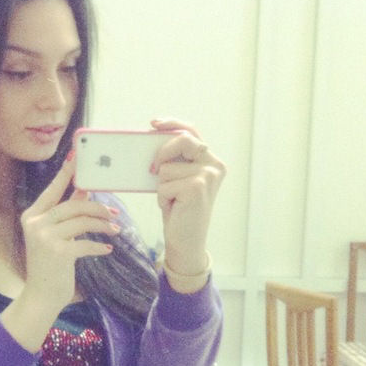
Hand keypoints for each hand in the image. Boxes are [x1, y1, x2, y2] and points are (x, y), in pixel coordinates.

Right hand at [19, 153, 118, 308]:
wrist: (40, 297)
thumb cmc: (49, 266)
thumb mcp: (55, 236)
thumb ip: (67, 213)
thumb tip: (84, 190)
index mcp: (32, 216)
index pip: (53, 189)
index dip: (67, 173)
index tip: (79, 157)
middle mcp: (35, 224)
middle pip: (73, 205)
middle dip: (98, 207)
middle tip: (114, 213)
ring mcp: (45, 238)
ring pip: (82, 221)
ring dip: (103, 225)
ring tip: (115, 231)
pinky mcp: (58, 253)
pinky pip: (85, 242)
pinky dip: (99, 246)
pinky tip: (107, 249)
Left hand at [150, 119, 225, 277]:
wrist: (187, 241)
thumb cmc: (180, 210)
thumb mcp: (177, 180)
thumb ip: (173, 160)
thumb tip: (151, 139)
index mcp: (211, 161)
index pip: (191, 132)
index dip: (173, 124)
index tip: (153, 124)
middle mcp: (214, 165)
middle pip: (181, 140)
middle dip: (161, 153)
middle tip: (152, 170)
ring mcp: (207, 176)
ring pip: (166, 167)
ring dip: (162, 185)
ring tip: (173, 200)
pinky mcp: (196, 188)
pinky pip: (164, 184)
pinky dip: (162, 197)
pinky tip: (173, 207)